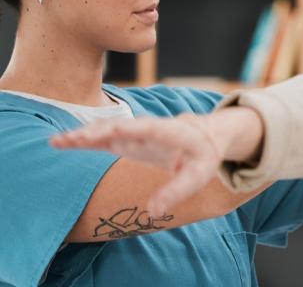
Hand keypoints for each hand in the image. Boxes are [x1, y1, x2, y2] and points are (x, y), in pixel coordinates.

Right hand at [50, 107, 263, 213]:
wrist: (208, 136)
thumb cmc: (204, 155)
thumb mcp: (198, 175)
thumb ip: (177, 191)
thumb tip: (154, 212)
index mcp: (170, 131)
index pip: (146, 128)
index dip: (124, 129)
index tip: (102, 133)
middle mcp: (149, 128)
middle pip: (120, 126)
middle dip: (97, 132)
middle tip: (71, 139)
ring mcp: (137, 132)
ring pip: (108, 129)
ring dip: (85, 134)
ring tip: (58, 141)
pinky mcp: (129, 139)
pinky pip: (105, 137)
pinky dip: (86, 139)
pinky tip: (65, 142)